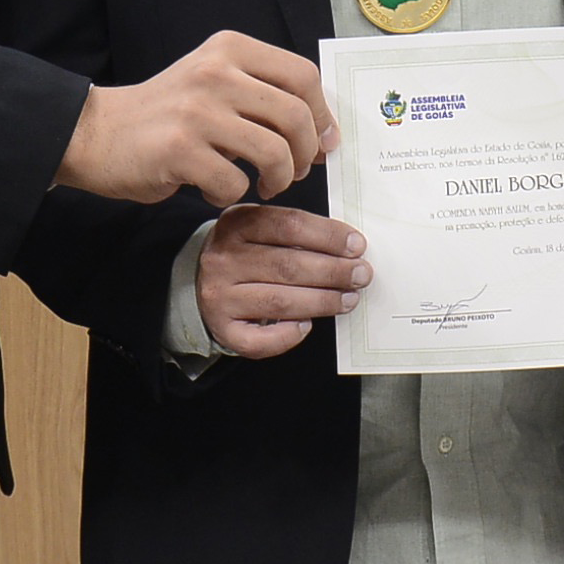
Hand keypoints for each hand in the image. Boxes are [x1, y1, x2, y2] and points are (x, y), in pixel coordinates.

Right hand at [55, 31, 334, 205]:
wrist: (96, 132)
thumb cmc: (167, 114)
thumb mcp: (214, 80)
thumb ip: (263, 94)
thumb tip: (324, 131)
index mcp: (230, 49)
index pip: (303, 75)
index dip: (322, 114)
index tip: (324, 142)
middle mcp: (216, 73)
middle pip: (295, 116)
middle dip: (306, 153)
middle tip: (297, 170)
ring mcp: (197, 111)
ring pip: (274, 152)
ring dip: (279, 178)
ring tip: (266, 184)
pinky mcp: (179, 150)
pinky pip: (234, 182)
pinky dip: (232, 194)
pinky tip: (216, 189)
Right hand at [198, 204, 367, 359]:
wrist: (202, 280)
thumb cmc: (246, 253)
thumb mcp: (262, 229)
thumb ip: (298, 232)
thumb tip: (349, 248)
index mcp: (236, 224)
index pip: (288, 225)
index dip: (328, 235)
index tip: (356, 245)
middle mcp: (223, 259)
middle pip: (287, 265)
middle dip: (332, 271)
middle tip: (361, 275)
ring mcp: (219, 296)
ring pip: (279, 301)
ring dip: (322, 301)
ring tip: (348, 298)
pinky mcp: (222, 328)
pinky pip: (260, 340)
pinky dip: (288, 335)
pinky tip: (306, 325)